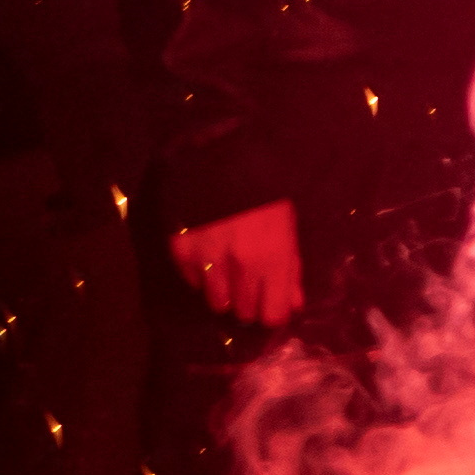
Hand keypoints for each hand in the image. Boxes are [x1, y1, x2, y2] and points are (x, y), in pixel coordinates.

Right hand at [170, 200, 303, 329]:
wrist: (225, 160)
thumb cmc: (266, 194)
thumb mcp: (289, 228)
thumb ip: (291, 269)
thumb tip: (293, 304)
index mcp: (273, 258)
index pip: (273, 314)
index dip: (273, 313)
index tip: (272, 307)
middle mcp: (239, 266)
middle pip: (244, 313)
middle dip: (250, 303)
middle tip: (252, 284)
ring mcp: (208, 260)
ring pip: (217, 303)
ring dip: (225, 292)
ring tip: (230, 270)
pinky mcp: (181, 253)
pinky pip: (193, 283)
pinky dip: (202, 276)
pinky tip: (210, 255)